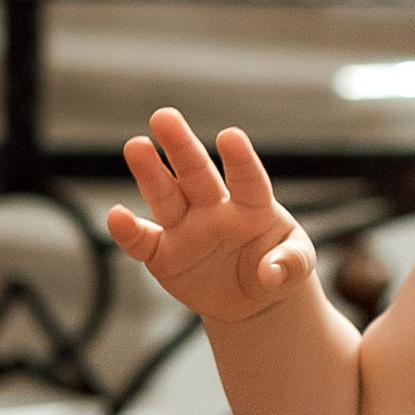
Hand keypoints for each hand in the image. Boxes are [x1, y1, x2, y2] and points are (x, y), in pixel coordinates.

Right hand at [108, 111, 317, 324]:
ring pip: (165, 196)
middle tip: (164, 116)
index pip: (247, 178)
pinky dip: (127, 231)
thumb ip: (291, 264)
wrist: (253, 298)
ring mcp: (186, 228)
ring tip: (136, 146)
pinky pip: (142, 242)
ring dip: (150, 173)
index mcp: (252, 205)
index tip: (230, 136)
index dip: (239, 159)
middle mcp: (214, 208)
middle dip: (181, 145)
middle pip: (196, 173)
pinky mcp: (163, 255)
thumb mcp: (298, 267)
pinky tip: (116, 216)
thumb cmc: (278, 267)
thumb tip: (271, 273)